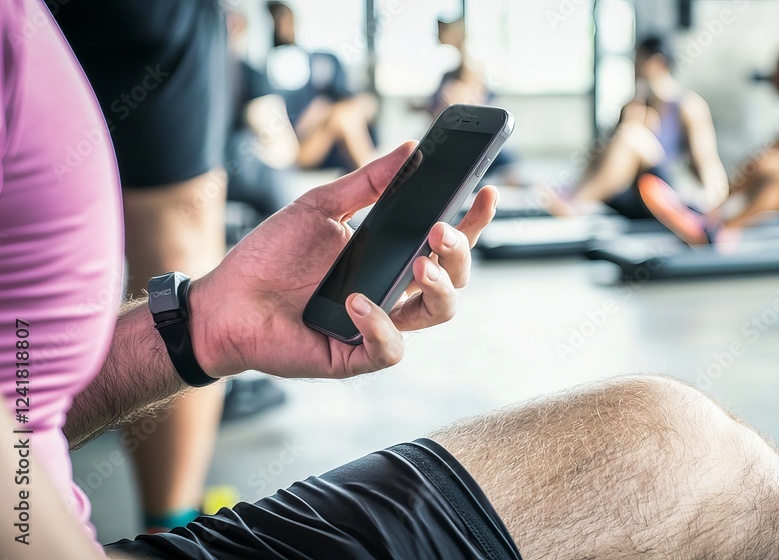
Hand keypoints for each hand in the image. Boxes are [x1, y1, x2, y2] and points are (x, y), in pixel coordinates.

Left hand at [189, 141, 496, 378]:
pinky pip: (391, 348)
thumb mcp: (321, 207)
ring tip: (418, 262)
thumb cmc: (270, 257)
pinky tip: (355, 303)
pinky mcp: (356, 356)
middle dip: (460, 252)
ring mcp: (378, 325)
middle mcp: (392, 292)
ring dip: (439, 287)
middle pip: (455, 278)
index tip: (486, 191)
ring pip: (438, 314)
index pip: (445, 242)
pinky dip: (380, 325)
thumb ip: (368, 183)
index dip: (474, 221)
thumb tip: (408, 150)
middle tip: (439, 230)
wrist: (225, 301)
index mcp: (390, 257)